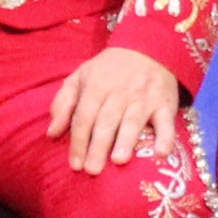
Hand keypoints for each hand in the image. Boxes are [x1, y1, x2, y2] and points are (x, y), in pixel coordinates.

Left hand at [43, 47, 184, 175]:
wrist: (147, 47)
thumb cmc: (108, 69)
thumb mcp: (80, 77)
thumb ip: (63, 103)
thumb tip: (51, 133)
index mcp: (96, 86)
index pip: (84, 117)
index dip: (78, 141)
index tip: (75, 165)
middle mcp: (120, 92)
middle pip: (106, 121)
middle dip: (98, 146)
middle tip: (92, 170)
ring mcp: (144, 98)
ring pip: (133, 121)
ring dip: (127, 140)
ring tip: (119, 161)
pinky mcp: (165, 103)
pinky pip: (166, 121)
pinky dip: (166, 137)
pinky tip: (162, 153)